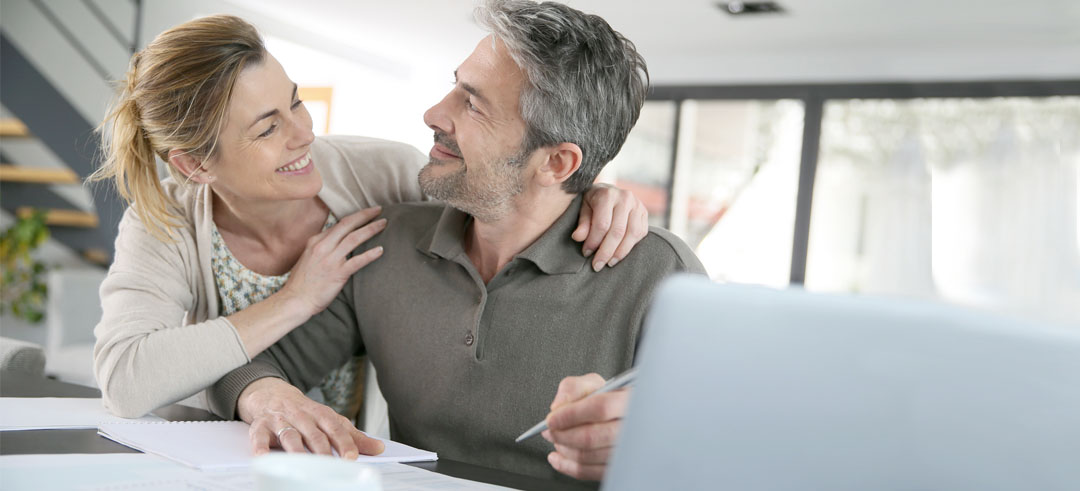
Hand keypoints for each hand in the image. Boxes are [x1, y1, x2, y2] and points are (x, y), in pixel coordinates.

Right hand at [238, 378, 384, 457]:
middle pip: (313, 434)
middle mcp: (302, 416)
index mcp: (321, 415)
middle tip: (329, 464)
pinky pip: (259, 437)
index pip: (336, 428)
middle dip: (322, 449)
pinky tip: (263, 457)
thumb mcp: (329, 420)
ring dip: (296, 450)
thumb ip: (352, 436)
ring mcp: (281, 420)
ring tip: (302, 464)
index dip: (345, 442)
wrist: (272, 394)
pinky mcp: (261, 426)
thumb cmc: (306, 413)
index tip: (352, 457)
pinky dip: (260, 447)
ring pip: (289, 436)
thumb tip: (379, 448)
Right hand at [280, 206, 386, 316]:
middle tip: (379, 209)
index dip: (354, 217)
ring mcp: (330, 260)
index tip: (366, 214)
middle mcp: (322, 247)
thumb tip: (336, 242)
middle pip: (347, 225)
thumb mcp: (308, 258)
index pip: (338, 224)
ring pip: (354, 238)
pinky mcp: (337, 273)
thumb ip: (322, 248)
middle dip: (365, 215)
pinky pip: (357, 261)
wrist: (295, 300)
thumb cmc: (302, 283)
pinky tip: (380, 250)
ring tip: (383, 223)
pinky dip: (370, 254)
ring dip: (371, 229)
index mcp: (315, 241)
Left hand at [542, 373, 629, 480]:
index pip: (600, 407)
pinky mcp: (616, 467)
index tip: (551, 419)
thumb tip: (558, 406)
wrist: (618, 415)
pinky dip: (567, 466)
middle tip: (549, 431)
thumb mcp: (592, 383)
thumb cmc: (606, 398)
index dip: (571, 414)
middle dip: (562, 434)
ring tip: (555, 439)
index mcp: (629, 401)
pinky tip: (558, 456)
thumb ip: (572, 388)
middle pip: (592, 436)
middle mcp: (632, 427)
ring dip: (563, 448)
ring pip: (588, 456)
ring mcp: (626, 451)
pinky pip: (588, 472)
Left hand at [575, 184, 648, 271]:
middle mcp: (625, 198)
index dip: (594, 241)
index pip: (602, 224)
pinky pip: (641, 233)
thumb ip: (582, 223)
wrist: (609, 191)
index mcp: (607, 195)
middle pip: (618, 231)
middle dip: (606, 251)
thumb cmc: (593, 202)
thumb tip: (578, 238)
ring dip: (620, 252)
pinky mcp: (645, 214)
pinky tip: (619, 254)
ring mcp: (638, 205)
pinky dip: (630, 246)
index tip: (586, 253)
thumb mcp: (583, 209)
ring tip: (609, 263)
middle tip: (597, 265)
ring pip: (632, 234)